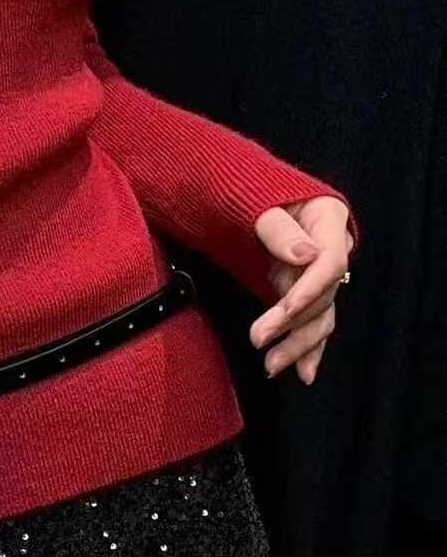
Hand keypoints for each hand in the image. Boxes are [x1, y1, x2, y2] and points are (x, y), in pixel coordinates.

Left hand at [249, 196, 353, 383]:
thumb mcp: (253, 200)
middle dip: (293, 322)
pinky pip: (310, 319)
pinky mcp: (298, 284)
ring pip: (318, 314)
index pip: (329, 263)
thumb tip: (306, 255)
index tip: (284, 310)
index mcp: (327, 217)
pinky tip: (304, 372)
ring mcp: (314, 268)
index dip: (309, 290)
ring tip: (271, 367)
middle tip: (258, 340)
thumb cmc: (238, 184)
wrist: (226, 184)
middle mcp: (329, 245)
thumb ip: (277, 228)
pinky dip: (307, 346)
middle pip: (324, 294)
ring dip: (298, 344)